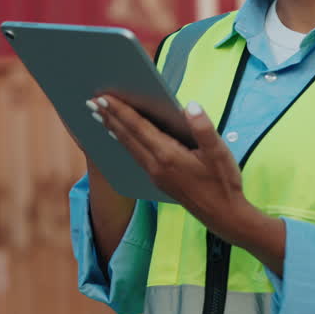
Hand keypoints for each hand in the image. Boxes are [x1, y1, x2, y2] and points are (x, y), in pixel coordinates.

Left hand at [88, 95, 285, 272]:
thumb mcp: (219, 153)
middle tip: (90, 101)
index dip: (119, 110)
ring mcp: (155, 175)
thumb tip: (190, 105)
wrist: (224, 217)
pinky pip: (134, 156)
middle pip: (127, 136)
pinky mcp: (158, 181)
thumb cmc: (224, 183)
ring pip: (128, 147)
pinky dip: (124, 142)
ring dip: (112, 129)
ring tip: (98, 115)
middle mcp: (156, 166)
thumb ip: (203, 128)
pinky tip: (120, 136)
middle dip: (108, 117)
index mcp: (168, 155)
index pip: (138, 127)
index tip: (102, 97)